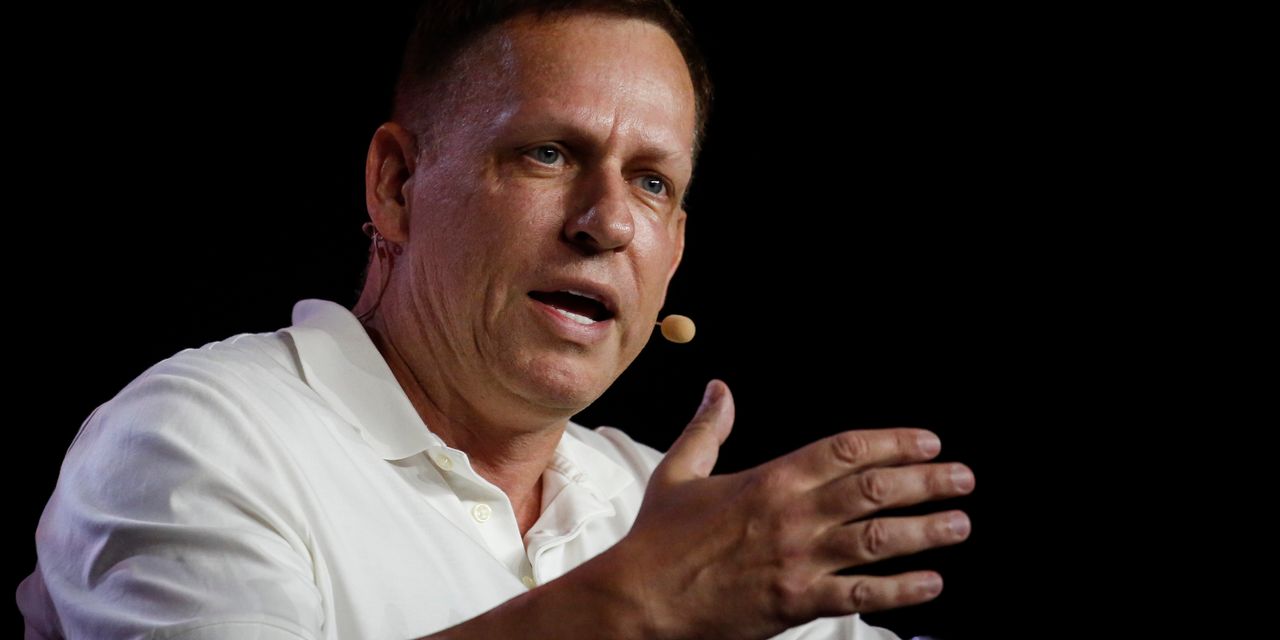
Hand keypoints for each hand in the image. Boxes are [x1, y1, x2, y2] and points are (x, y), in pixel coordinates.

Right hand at [603, 379, 974, 639]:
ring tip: (960, 523)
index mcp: (770, 478)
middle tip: (963, 478)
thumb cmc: (658, 539)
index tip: (928, 442)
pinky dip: (900, 589)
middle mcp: (792, 514)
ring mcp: (797, 560)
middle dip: (927, 481)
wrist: (639, 599)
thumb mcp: (680, 472)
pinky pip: (860, 595)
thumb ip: (708, 429)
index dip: (894, 442)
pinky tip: (931, 582)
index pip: (846, 449)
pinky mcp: (795, 603)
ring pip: (877, 539)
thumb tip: (719, 389)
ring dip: (926, 530)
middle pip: (875, 489)